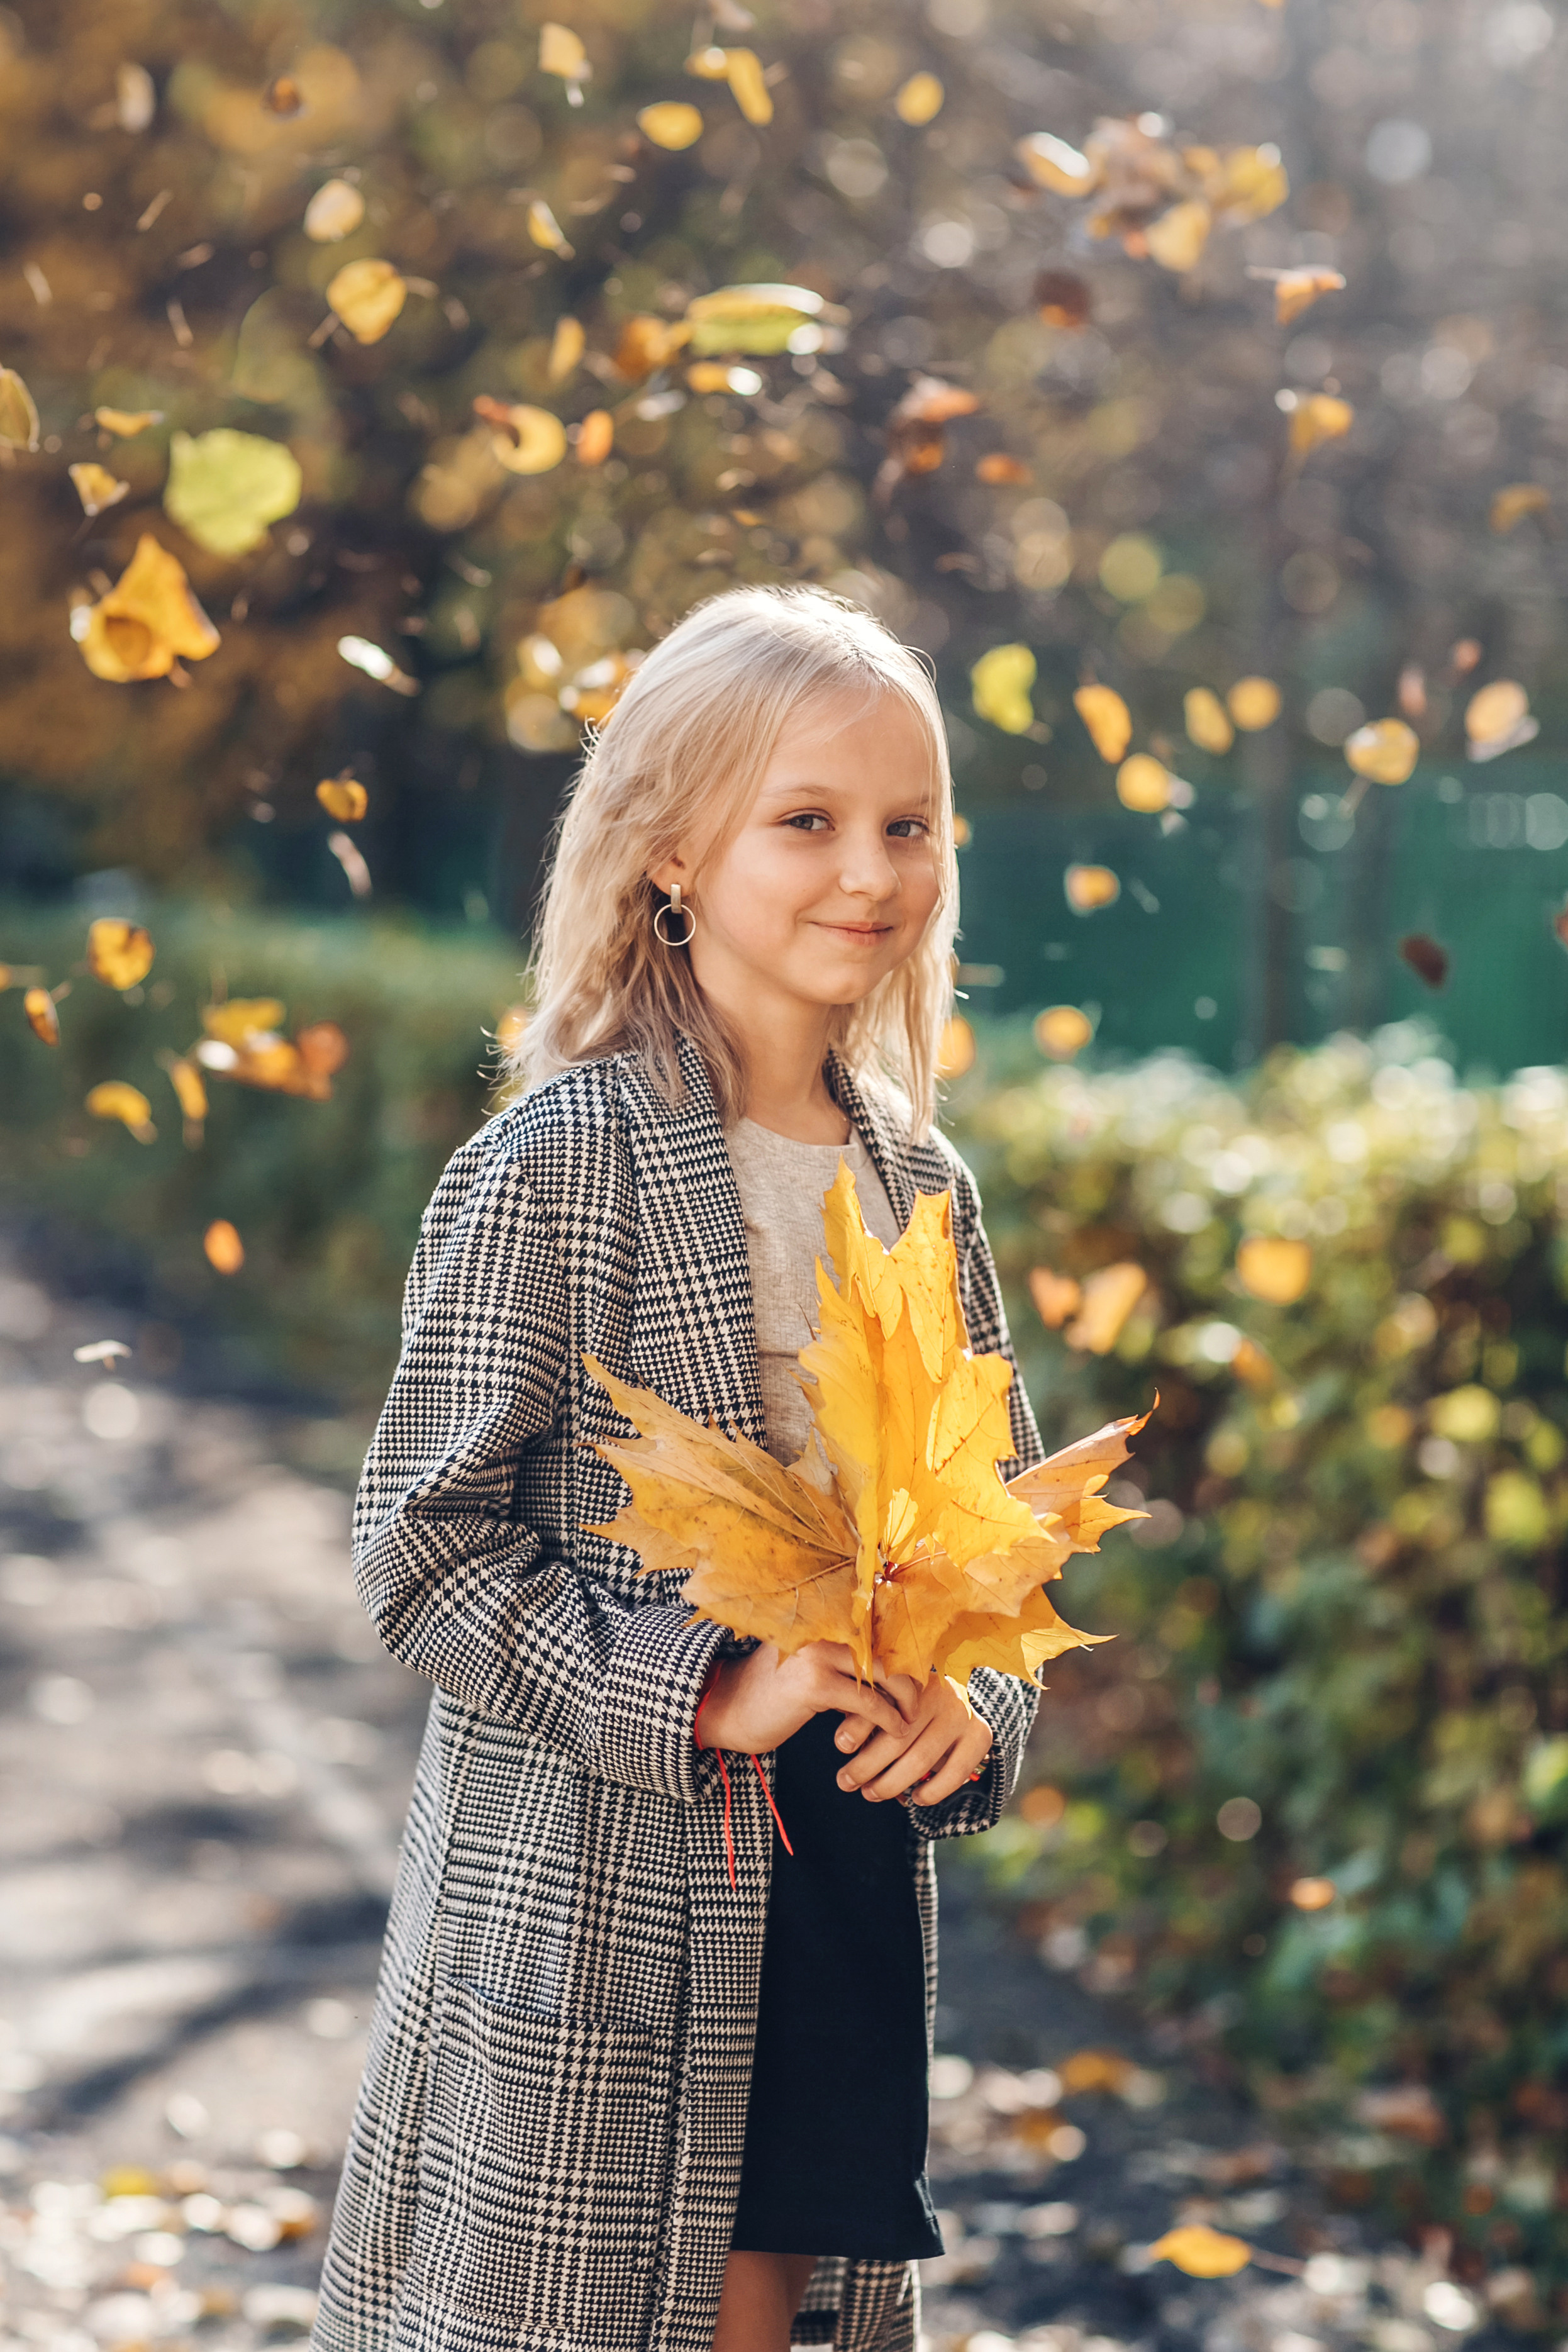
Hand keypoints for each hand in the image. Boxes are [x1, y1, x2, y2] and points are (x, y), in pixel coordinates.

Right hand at [696, 1641, 910, 1757]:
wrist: (727, 1707)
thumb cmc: (773, 1693)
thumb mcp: (812, 1667)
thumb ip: (845, 1660)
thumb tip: (894, 1671)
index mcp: (824, 1620)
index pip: (880, 1631)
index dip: (905, 1655)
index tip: (924, 1677)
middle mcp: (823, 1629)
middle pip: (889, 1649)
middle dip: (912, 1678)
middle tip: (922, 1702)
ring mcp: (818, 1654)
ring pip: (884, 1673)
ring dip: (906, 1700)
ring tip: (911, 1720)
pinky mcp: (814, 1684)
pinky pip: (868, 1702)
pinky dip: (888, 1719)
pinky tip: (897, 1730)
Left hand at [833, 1673, 992, 1806]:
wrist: (959, 1704)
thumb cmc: (909, 1707)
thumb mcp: (887, 1703)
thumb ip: (869, 1716)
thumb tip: (844, 1742)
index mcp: (913, 1679)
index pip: (881, 1704)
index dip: (858, 1726)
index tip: (840, 1746)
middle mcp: (939, 1693)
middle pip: (897, 1737)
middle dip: (867, 1766)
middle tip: (846, 1782)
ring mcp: (962, 1714)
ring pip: (920, 1759)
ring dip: (892, 1783)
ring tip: (870, 1793)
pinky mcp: (980, 1735)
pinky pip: (955, 1772)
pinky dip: (934, 1791)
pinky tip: (916, 1799)